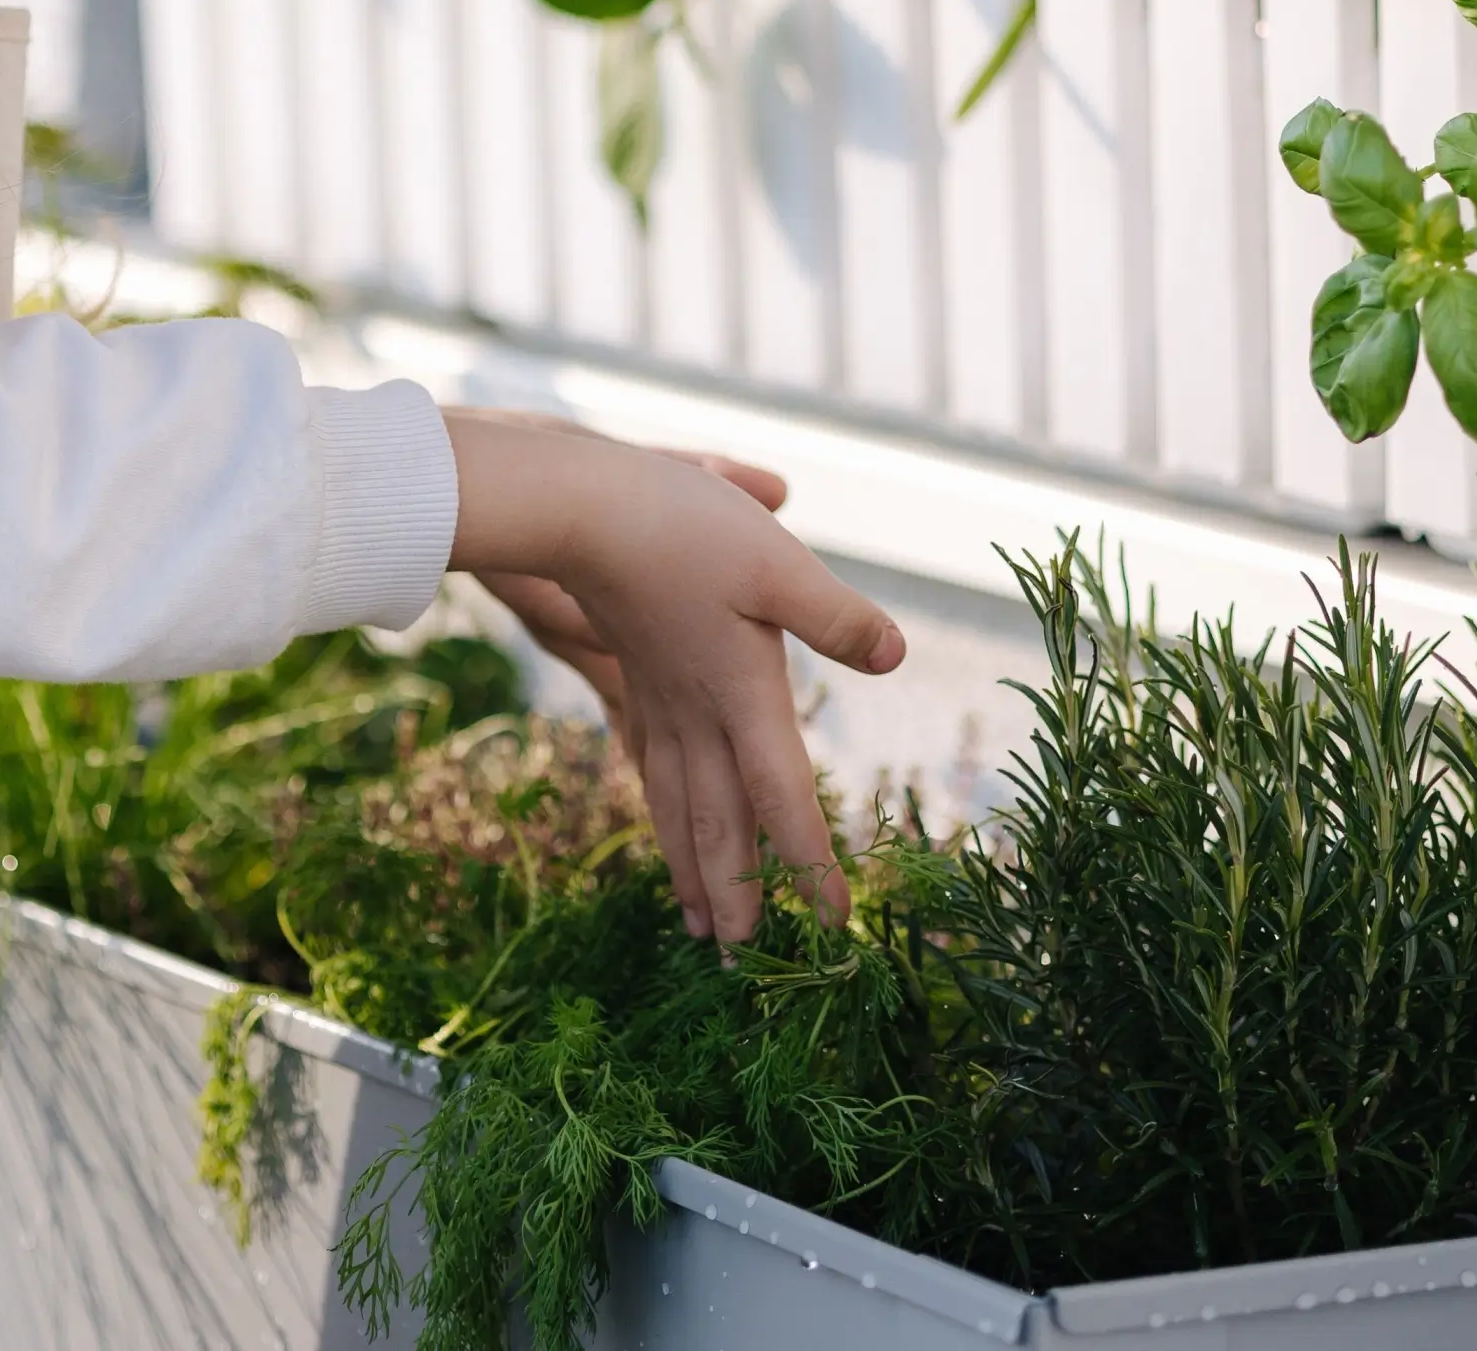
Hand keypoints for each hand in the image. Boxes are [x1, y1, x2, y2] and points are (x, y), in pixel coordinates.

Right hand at [444, 409, 903, 942]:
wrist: (582, 511)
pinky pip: (650, 767)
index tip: (834, 926)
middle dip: (738, 896)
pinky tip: (661, 816)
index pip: (784, 802)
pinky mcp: (636, 677)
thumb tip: (895, 658)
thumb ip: (837, 617)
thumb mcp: (778, 565)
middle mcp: (700, 717)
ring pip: (677, 807)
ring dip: (691, 870)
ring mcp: (661, 701)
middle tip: (745, 964)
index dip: (809, 869)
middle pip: (721, 825)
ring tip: (697, 924)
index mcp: (743, 699)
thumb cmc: (684, 530)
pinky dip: (660, 812)